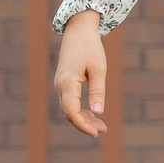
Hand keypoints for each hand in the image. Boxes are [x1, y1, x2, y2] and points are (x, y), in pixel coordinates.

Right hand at [53, 11, 107, 136]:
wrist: (78, 30)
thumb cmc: (90, 47)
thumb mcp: (98, 69)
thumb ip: (97, 91)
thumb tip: (98, 113)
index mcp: (67, 82)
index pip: (71, 111)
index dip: (83, 125)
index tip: (97, 132)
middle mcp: (60, 85)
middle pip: (69, 113)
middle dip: (85, 124)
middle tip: (103, 130)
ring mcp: (60, 84)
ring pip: (69, 109)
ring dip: (83, 118)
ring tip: (101, 125)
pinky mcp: (64, 82)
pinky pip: (70, 101)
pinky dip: (80, 110)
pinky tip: (93, 114)